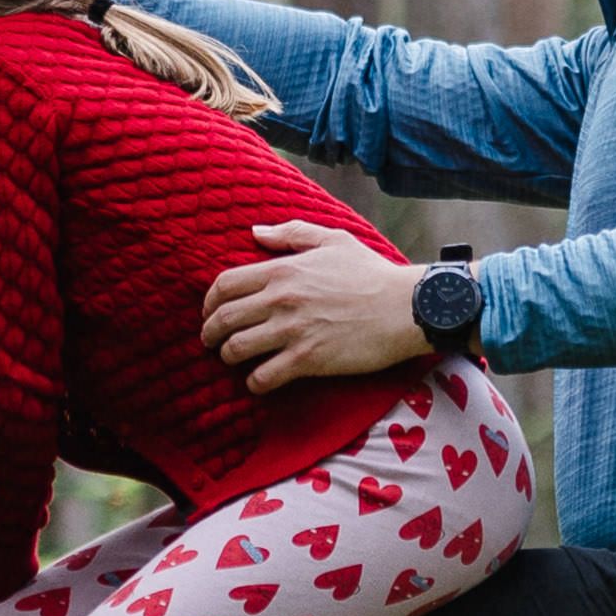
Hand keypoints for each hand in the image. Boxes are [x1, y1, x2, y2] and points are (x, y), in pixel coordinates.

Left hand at [199, 215, 431, 394]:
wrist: (406, 307)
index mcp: (282, 270)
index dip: (209, 302)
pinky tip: (258, 381)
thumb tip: (254, 232)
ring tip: (233, 361)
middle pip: (223, 319)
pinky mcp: (308, 359)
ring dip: (229, 358)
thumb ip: (291, 233)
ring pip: (237, 350)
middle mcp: (281, 300)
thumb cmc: (372, 273)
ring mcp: (292, 331)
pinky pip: (263, 377)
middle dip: (209, 334)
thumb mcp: (333, 240)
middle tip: (211, 343)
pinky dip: (254, 383)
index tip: (210, 313)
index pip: (225, 285)